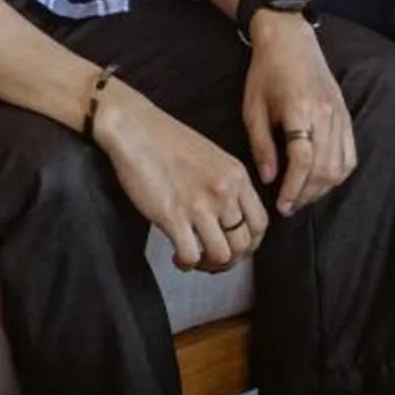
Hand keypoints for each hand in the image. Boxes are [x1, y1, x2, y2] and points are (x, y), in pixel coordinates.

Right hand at [91, 81, 266, 272]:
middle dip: (230, 260)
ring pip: (221, 256)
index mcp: (236, 175)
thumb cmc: (168, 141)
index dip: (250, 244)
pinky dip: (185, 263)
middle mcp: (223, 191)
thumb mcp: (213, 157)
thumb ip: (228, 185)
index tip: (236, 249)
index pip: (260, 224)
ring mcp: (198, 204)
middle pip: (244, 244)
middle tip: (212, 259)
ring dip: (208, 265)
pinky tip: (176, 255)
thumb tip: (231, 218)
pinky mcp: (172, 216)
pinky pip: (190, 256)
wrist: (135, 128)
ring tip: (195, 259)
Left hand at [240, 15, 355, 216]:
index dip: (293, 189)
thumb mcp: (253, 108)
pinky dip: (339, 173)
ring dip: (323, 188)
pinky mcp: (346, 116)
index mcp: (300, 110)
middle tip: (289, 205)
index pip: (303, 162)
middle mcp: (325, 115)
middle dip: (307, 194)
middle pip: (324, 169)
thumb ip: (261, 145)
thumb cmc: (266, 72)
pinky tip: (323, 180)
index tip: (282, 205)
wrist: (290, 40)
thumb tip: (269, 178)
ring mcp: (340, 115)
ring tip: (304, 195)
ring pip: (340, 166)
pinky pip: (350, 154)